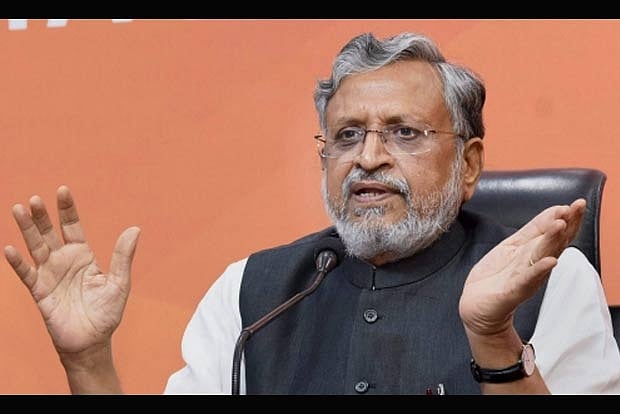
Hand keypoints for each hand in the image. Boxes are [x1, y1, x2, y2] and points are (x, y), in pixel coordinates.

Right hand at [4, 186, 139, 356]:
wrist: (92, 342)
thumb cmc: (106, 313)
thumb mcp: (119, 283)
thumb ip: (123, 256)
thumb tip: (135, 229)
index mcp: (83, 256)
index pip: (72, 226)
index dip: (67, 209)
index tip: (62, 190)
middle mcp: (64, 261)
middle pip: (50, 233)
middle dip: (42, 216)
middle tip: (35, 200)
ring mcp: (50, 275)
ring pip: (35, 247)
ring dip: (27, 230)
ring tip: (19, 210)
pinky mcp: (40, 292)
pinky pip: (27, 274)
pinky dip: (18, 262)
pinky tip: (10, 248)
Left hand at [459, 198, 585, 337]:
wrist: (477, 305)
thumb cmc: (496, 277)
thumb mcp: (513, 246)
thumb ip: (533, 230)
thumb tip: (555, 211)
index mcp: (532, 251)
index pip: (553, 232)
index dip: (565, 217)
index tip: (577, 203)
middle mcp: (533, 263)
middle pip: (554, 242)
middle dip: (567, 224)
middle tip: (578, 208)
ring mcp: (525, 277)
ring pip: (542, 256)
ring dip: (552, 240)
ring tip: (561, 226)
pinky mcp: (513, 290)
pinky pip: (527, 279)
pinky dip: (538, 270)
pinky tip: (549, 262)